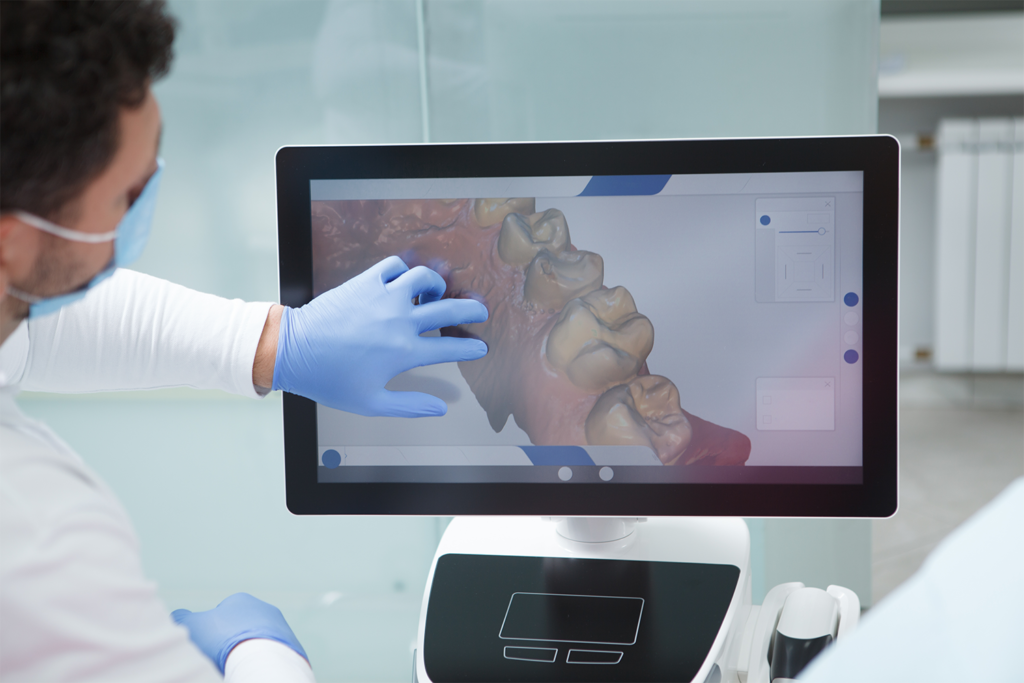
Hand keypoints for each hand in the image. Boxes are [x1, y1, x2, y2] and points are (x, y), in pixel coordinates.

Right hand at [171, 593, 307, 673]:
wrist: (261, 659)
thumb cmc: (224, 640)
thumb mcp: (192, 626)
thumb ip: (182, 618)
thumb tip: (178, 617)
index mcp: (241, 601)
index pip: (221, 614)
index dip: (211, 632)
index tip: (207, 647)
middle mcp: (264, 610)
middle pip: (241, 628)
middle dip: (231, 642)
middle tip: (220, 660)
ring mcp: (281, 629)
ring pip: (258, 642)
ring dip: (248, 653)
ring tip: (236, 668)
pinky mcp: (292, 650)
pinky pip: (272, 657)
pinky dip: (262, 664)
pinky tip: (253, 672)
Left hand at [272, 255, 487, 416]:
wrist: (294, 351)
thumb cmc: (330, 380)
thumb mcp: (371, 403)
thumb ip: (410, 406)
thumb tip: (440, 409)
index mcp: (405, 352)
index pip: (451, 348)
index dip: (470, 348)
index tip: (480, 347)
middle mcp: (400, 321)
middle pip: (449, 310)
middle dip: (471, 310)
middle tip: (480, 311)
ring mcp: (384, 297)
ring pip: (425, 278)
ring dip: (437, 285)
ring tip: (436, 293)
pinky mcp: (365, 282)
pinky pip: (394, 266)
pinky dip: (404, 270)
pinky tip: (402, 282)